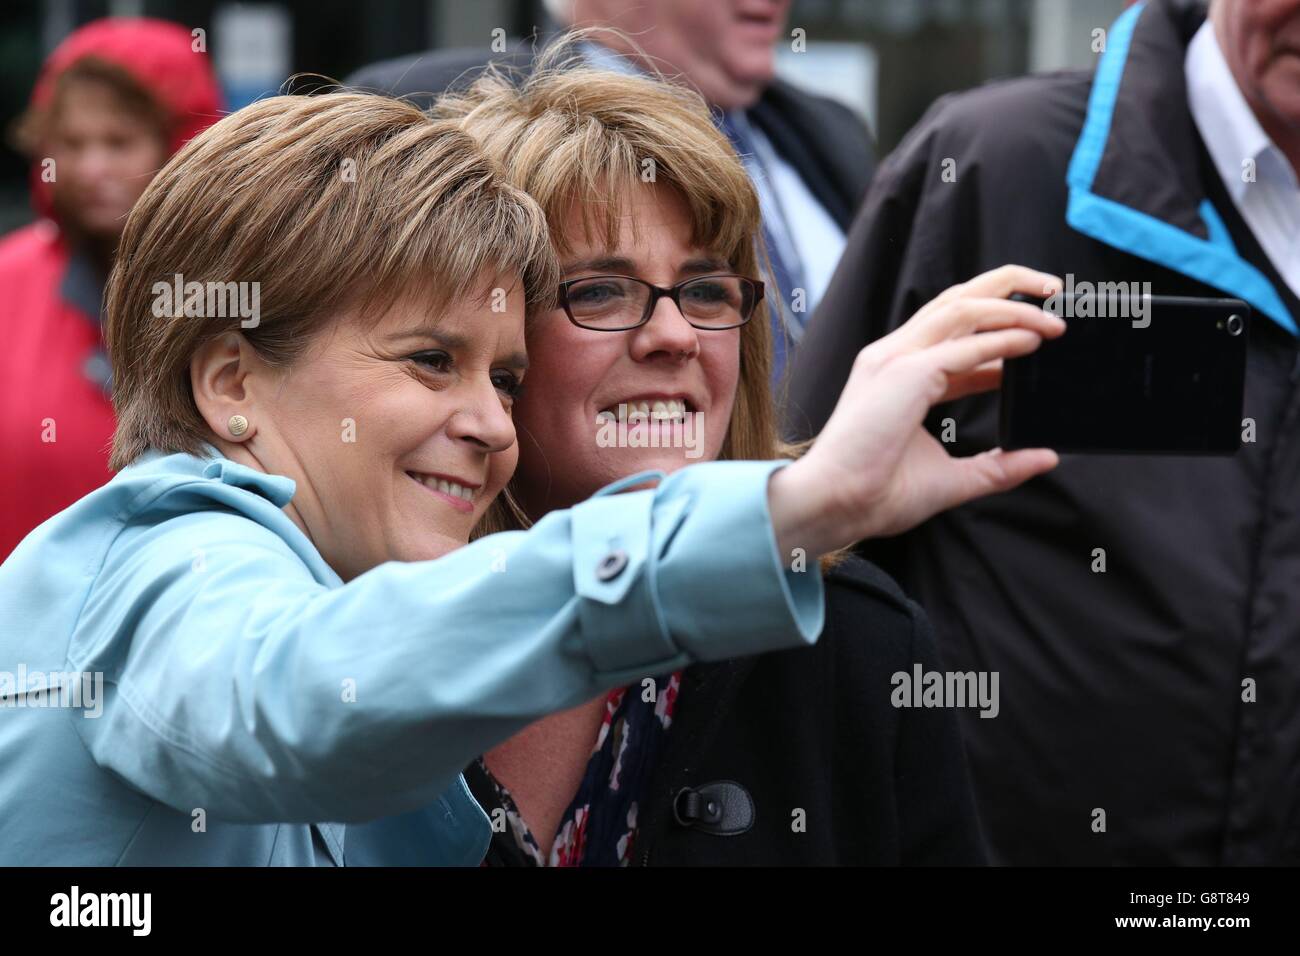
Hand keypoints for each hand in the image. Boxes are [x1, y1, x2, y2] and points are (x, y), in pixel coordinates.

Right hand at [770, 265, 1064, 557]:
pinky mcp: (905, 372)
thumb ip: (998, 466)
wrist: (838, 504)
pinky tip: (1036, 339)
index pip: (955, 338)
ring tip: (1055, 314)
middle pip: (957, 301)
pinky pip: (965, 343)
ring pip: (963, 307)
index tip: (1040, 343)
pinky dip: (1004, 336)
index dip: (1001, 336)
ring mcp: (896, 359)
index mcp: (897, 376)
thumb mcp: (953, 478)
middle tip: (1055, 290)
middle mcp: (894, 357)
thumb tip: (1044, 457)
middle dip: (1008, 286)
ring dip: (1014, 304)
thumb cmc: (877, 493)